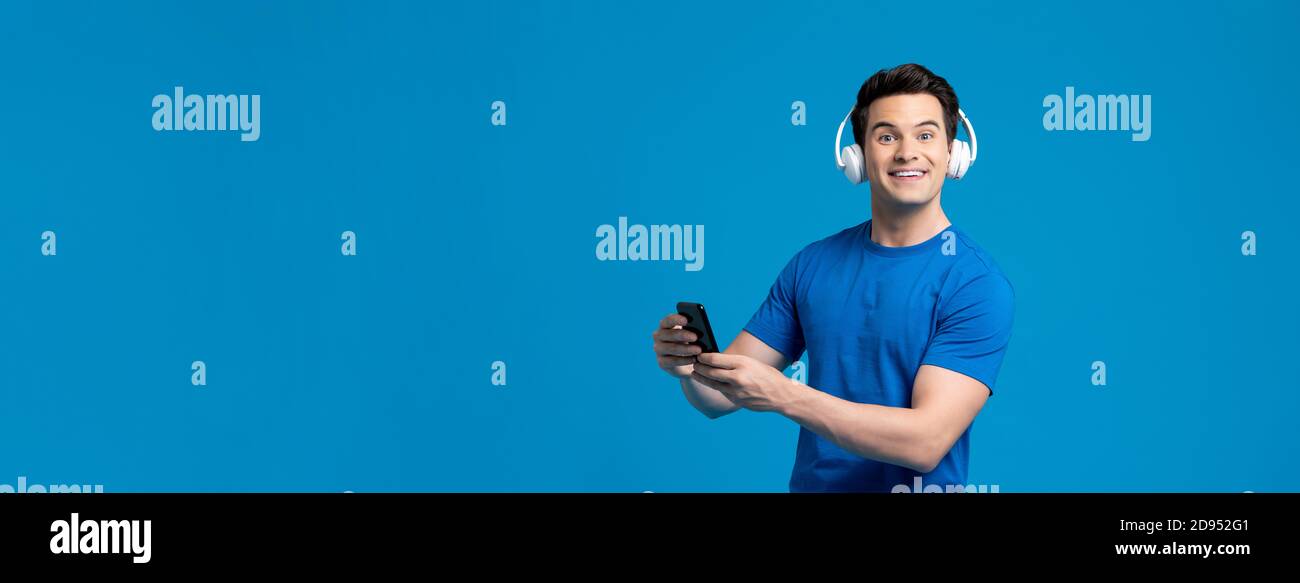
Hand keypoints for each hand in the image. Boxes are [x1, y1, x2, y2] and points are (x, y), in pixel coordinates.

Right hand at [652, 313, 700, 378]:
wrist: (686, 361)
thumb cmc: (690, 342)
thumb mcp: (692, 334)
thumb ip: (693, 329)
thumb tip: (701, 328)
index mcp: (665, 325)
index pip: (668, 320)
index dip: (676, 319)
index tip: (687, 320)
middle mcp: (658, 336)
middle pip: (669, 334)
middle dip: (683, 335)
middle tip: (696, 337)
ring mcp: (658, 349)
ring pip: (671, 348)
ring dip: (686, 349)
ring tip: (699, 350)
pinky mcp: (661, 362)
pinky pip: (672, 361)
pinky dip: (684, 360)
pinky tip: (694, 359)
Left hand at [690, 352, 804, 412]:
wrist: (782, 395)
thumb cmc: (769, 376)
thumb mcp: (753, 363)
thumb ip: (735, 363)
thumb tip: (717, 360)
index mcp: (743, 363)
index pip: (716, 359)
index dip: (704, 357)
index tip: (699, 356)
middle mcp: (738, 377)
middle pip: (711, 372)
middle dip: (699, 368)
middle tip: (693, 364)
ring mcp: (737, 391)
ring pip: (713, 384)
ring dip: (702, 378)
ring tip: (695, 374)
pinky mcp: (737, 401)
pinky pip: (723, 392)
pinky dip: (716, 387)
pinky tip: (711, 383)